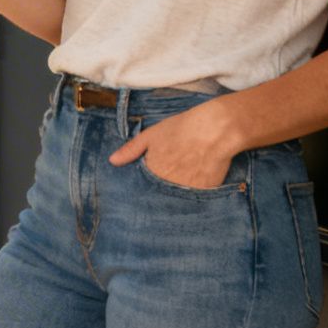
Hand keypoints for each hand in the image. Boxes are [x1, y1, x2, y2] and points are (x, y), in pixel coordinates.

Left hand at [107, 103, 241, 189]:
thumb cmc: (182, 129)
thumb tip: (112, 161)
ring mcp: (184, 191)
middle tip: (164, 184)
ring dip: (173, 195)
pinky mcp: (202, 194)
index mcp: (151, 171)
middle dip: (157, 192)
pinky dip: (190, 194)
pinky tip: (193, 182)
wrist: (215, 130)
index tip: (145, 185)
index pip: (141, 187)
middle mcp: (166, 185)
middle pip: (157, 195)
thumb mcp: (151, 135)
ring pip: (174, 199)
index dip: (143, 186)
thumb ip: (131, 150)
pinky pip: (192, 199)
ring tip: (180, 181)